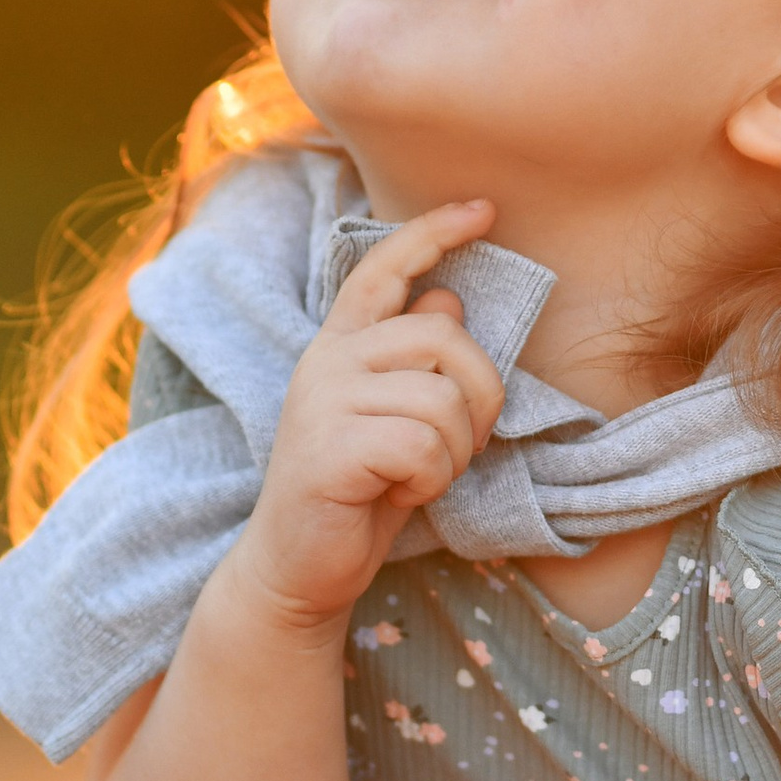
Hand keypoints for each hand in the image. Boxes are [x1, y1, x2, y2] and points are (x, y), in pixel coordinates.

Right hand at [235, 201, 504, 631]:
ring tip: (420, 476)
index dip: (433, 233)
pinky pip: (425, 446)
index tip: (483, 210)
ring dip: (456, 450)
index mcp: (341, 345)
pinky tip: (400, 496)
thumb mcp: (395, 418)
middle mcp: (327, 360)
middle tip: (459, 446)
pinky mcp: (330, 447)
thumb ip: (414, 361)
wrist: (297, 570)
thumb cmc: (357, 494)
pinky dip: (433, 479)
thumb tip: (448, 298)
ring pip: (442, 398)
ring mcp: (323, 401)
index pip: (383, 269)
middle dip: (480, 396)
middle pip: (444, 337)